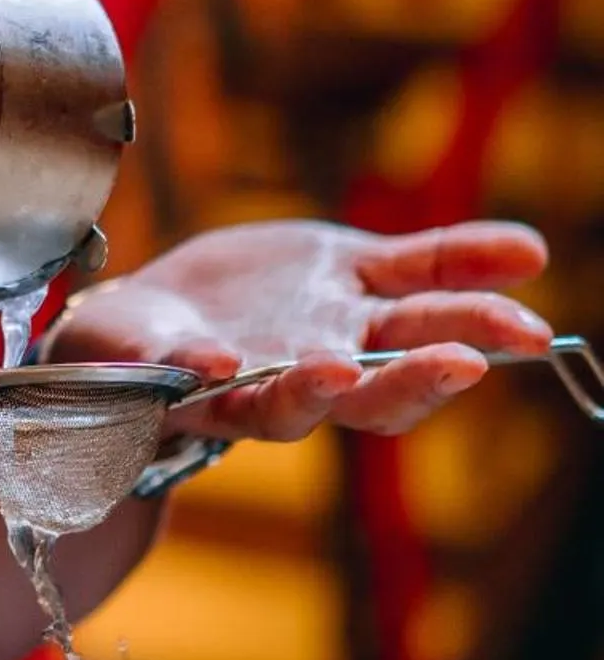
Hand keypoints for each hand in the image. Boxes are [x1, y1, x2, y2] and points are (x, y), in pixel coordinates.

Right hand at [45, 219, 551, 438]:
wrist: (147, 324)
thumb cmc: (135, 354)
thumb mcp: (141, 354)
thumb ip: (171, 362)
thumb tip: (214, 369)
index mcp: (251, 400)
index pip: (295, 409)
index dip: (315, 393)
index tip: (336, 373)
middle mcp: (311, 370)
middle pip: (377, 386)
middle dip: (422, 376)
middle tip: (470, 362)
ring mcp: (340, 321)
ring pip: (411, 324)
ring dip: (466, 318)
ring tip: (523, 325)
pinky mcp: (350, 272)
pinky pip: (421, 263)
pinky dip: (467, 256)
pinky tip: (523, 250)